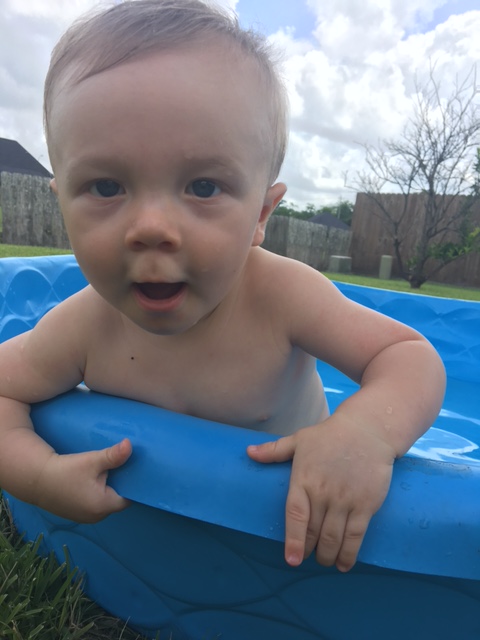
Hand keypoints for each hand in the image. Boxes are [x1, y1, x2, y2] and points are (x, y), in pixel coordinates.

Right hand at [33, 438, 131, 522]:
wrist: (35, 478)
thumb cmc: (66, 470)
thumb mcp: (92, 460)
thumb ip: (113, 455)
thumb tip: (130, 445)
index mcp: (103, 506)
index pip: (129, 497)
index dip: (134, 484)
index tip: (136, 470)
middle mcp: (96, 516)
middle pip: (117, 499)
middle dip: (121, 485)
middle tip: (125, 466)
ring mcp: (85, 517)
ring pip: (105, 501)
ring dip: (108, 488)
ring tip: (112, 471)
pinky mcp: (76, 513)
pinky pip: (94, 503)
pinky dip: (97, 493)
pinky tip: (95, 479)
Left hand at [247, 419, 394, 571]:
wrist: (367, 429)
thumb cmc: (330, 435)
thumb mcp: (299, 439)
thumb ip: (273, 450)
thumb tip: (248, 453)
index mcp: (304, 479)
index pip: (295, 516)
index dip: (293, 540)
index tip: (292, 559)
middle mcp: (323, 493)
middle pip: (314, 532)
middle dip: (310, 549)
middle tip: (308, 555)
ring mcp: (345, 500)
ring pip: (333, 539)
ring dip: (327, 556)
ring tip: (324, 560)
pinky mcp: (365, 505)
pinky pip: (355, 536)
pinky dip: (349, 554)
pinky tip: (343, 563)